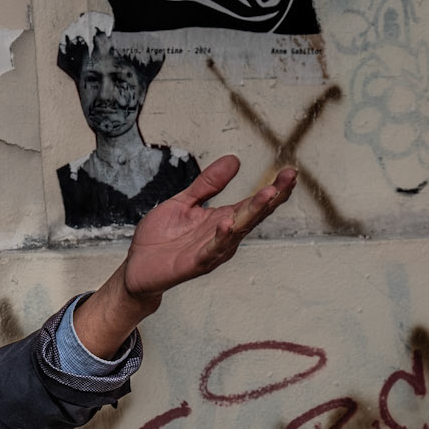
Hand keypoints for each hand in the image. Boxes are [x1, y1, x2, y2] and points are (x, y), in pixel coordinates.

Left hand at [72, 156, 296, 356]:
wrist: (137, 268)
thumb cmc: (161, 238)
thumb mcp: (183, 202)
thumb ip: (207, 184)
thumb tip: (234, 160)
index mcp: (221, 220)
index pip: (252, 203)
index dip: (272, 189)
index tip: (290, 172)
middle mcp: (222, 236)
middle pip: (252, 215)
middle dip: (272, 197)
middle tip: (289, 179)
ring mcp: (211, 251)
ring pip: (237, 231)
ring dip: (252, 213)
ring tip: (267, 194)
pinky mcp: (194, 263)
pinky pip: (211, 250)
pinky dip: (220, 238)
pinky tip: (227, 223)